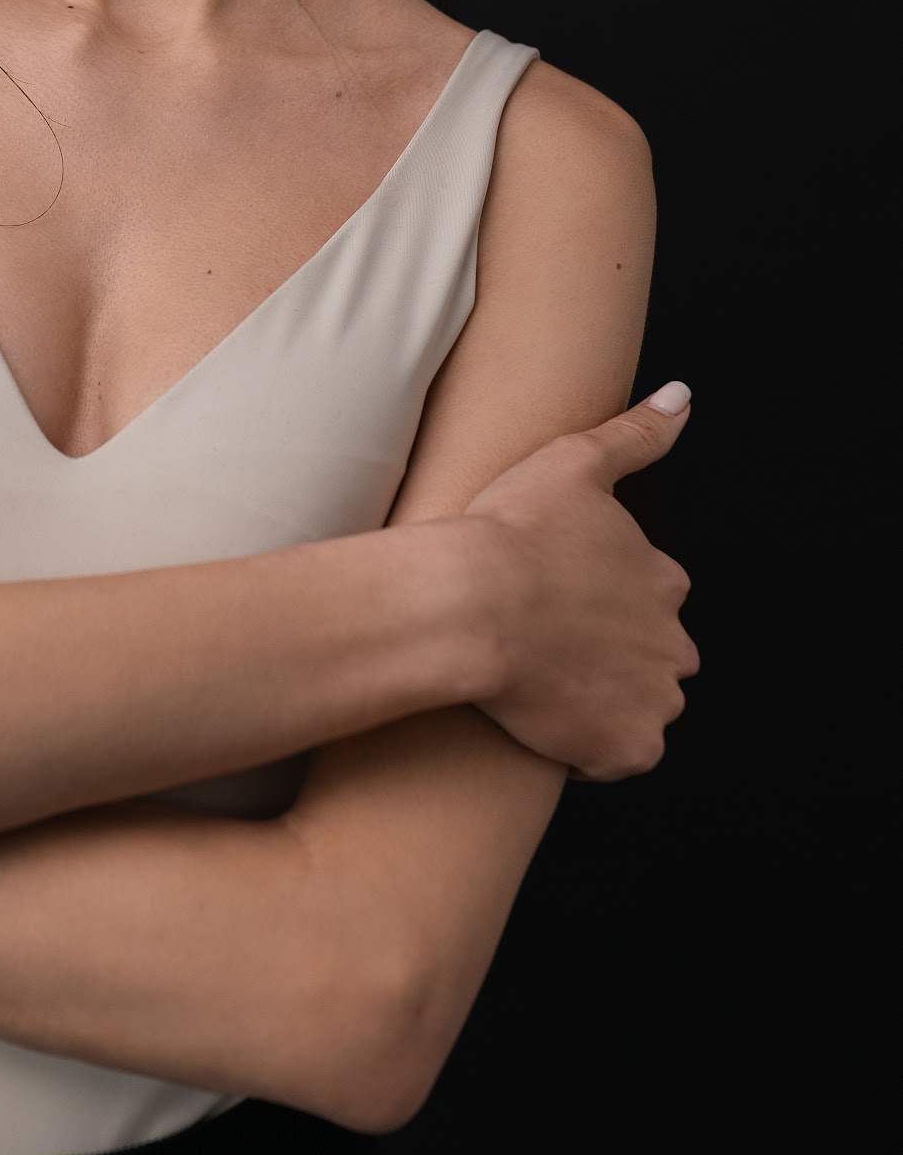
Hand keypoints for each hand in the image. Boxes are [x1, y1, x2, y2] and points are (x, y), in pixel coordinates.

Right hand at [462, 387, 700, 780]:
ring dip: (604, 700)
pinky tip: (547, 721)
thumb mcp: (574, 461)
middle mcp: (673, 643)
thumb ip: (636, 434)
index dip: (602, 598)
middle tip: (548, 643)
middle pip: (652, 656)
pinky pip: (617, 757)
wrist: (471, 604)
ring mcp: (652, 700)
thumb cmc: (511, 530)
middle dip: (613, 654)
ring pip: (639, 706)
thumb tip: (682, 397)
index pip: (650, 597)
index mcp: (662, 580)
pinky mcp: (626, 748)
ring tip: (542, 682)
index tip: (557, 596)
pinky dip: (591, 748)